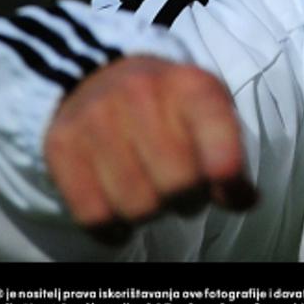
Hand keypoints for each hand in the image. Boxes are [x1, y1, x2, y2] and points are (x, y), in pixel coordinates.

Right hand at [44, 56, 255, 243]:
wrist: (97, 74)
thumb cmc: (167, 104)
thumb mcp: (208, 110)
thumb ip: (230, 153)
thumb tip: (243, 200)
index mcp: (191, 86)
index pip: (219, 139)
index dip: (228, 177)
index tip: (231, 191)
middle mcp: (142, 95)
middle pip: (178, 184)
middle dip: (190, 200)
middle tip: (184, 190)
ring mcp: (96, 119)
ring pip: (137, 205)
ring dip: (151, 213)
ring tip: (152, 192)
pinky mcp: (61, 146)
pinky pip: (93, 215)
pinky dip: (113, 228)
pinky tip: (121, 214)